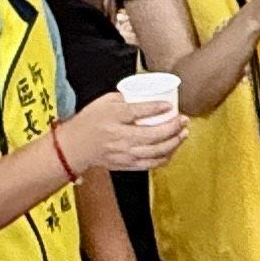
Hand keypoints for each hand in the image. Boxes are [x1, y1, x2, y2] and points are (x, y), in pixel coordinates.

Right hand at [54, 91, 189, 177]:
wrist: (76, 146)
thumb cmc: (90, 121)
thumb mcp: (105, 102)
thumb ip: (126, 99)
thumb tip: (149, 96)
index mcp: (113, 118)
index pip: (138, 112)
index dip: (157, 108)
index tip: (169, 104)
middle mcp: (120, 138)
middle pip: (153, 134)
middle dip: (173, 127)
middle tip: (183, 119)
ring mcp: (125, 154)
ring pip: (156, 152)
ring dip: (174, 143)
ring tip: (183, 134)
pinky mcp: (127, 165)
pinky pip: (152, 164)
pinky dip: (166, 157)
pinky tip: (173, 149)